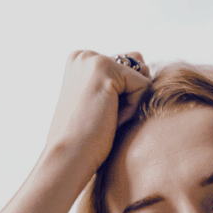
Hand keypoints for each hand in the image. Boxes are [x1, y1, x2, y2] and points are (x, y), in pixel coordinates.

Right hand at [40, 49, 150, 179]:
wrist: (69, 157)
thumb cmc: (86, 139)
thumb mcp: (100, 102)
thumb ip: (116, 80)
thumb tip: (143, 64)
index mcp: (80, 61)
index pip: (128, 68)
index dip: (123, 98)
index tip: (99, 115)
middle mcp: (85, 55)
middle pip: (138, 68)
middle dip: (130, 98)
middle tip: (104, 118)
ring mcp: (93, 59)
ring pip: (141, 77)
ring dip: (132, 103)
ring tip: (107, 118)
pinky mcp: (105, 68)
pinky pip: (143, 85)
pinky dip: (133, 108)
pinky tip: (110, 119)